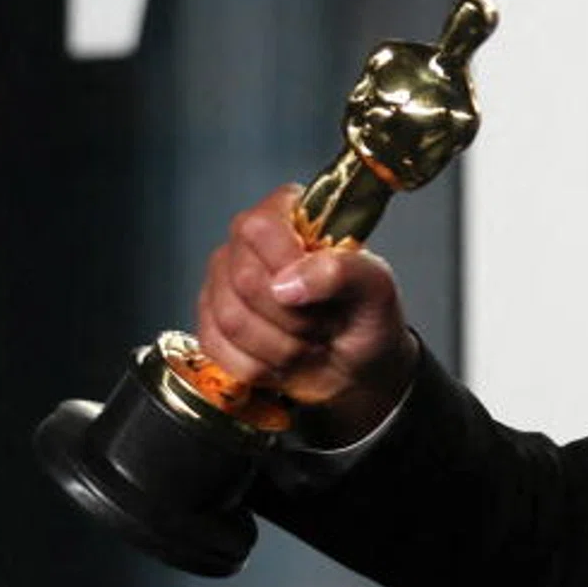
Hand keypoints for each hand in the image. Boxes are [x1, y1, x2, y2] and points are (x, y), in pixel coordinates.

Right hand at [195, 184, 416, 444]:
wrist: (359, 369)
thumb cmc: (366, 319)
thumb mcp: (377, 289)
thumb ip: (344, 270)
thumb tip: (286, 283)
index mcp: (287, 217)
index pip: (260, 227)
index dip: (288, 263)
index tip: (325, 292)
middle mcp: (245, 245)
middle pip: (245, 280)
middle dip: (298, 317)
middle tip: (326, 323)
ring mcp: (221, 285)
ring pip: (232, 320)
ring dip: (284, 347)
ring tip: (310, 340)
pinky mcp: (210, 326)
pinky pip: (220, 349)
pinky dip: (262, 368)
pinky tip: (286, 360)